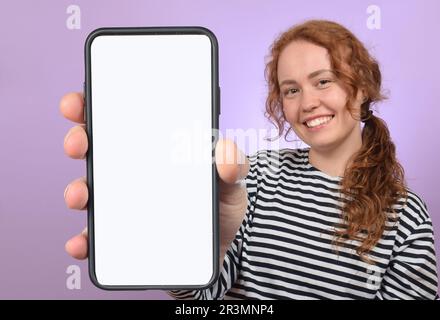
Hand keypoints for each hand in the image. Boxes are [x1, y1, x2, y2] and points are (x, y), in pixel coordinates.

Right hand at [60, 92, 248, 265]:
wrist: (220, 248)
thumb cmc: (220, 207)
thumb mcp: (232, 183)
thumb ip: (234, 166)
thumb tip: (225, 149)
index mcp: (155, 149)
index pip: (120, 119)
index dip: (95, 104)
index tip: (80, 102)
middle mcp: (132, 172)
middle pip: (95, 149)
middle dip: (78, 140)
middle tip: (80, 144)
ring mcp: (122, 204)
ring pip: (88, 191)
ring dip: (75, 190)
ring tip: (81, 195)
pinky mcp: (120, 237)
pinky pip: (95, 237)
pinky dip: (84, 239)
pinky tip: (83, 242)